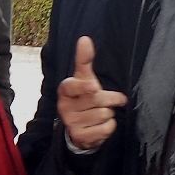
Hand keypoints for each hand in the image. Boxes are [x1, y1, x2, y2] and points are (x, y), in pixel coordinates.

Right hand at [56, 37, 126, 151]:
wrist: (78, 127)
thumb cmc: (83, 97)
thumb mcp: (84, 78)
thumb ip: (84, 60)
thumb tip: (85, 39)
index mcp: (65, 90)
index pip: (71, 86)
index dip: (83, 87)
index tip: (94, 87)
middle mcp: (64, 106)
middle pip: (97, 100)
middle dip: (109, 100)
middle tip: (111, 101)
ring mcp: (71, 122)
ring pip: (103, 114)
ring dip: (108, 114)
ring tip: (100, 114)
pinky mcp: (80, 136)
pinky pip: (105, 129)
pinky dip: (109, 127)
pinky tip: (101, 125)